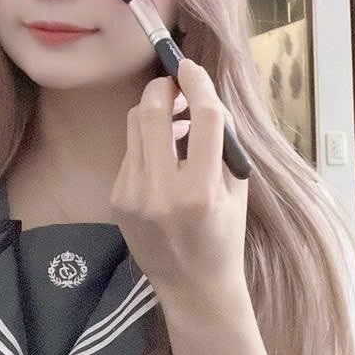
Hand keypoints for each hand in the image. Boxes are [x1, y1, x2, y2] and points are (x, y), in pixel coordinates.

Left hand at [110, 58, 249, 320]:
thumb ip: (222, 141)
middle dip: (164, 88)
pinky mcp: (117, 199)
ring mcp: (133, 196)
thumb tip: (202, 93)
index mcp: (201, 191)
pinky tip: (165, 156)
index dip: (197, 85)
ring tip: (176, 120)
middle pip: (152, 112)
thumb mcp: (237, 188)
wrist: (193, 287)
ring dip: (154, 112)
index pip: (201, 118)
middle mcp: (161, 192)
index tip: (192, 67)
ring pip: (134, 126)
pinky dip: (147, 143)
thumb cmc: (224, 235)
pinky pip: (130, 152)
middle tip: (177, 85)